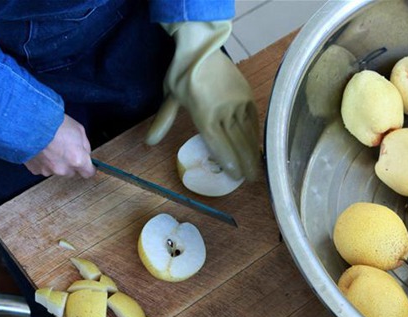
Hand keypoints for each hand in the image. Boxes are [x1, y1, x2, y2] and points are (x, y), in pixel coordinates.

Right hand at [25, 114, 93, 177]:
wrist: (29, 122)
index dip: (88, 168)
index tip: (87, 164)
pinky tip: (40, 149)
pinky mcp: (35, 169)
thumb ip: (84, 145)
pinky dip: (42, 161)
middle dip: (70, 163)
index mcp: (77, 160)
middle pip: (71, 172)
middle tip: (64, 148)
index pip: (88, 173)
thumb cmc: (53, 123)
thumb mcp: (78, 129)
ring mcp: (48, 170)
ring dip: (55, 162)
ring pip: (56, 170)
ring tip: (50, 146)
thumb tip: (85, 152)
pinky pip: (42, 168)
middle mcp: (63, 169)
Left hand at [146, 22, 260, 180]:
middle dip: (245, 163)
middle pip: (237, 143)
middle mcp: (223, 111)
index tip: (235, 175)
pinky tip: (257, 146)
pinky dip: (255, 133)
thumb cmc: (182, 73)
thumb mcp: (170, 97)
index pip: (219, 145)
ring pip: (247, 133)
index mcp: (204, 115)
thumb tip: (149, 142)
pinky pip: (253, 119)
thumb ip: (164, 121)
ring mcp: (237, 103)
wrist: (201, 45)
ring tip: (257, 169)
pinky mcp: (246, 95)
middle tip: (251, 180)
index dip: (229, 162)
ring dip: (253, 152)